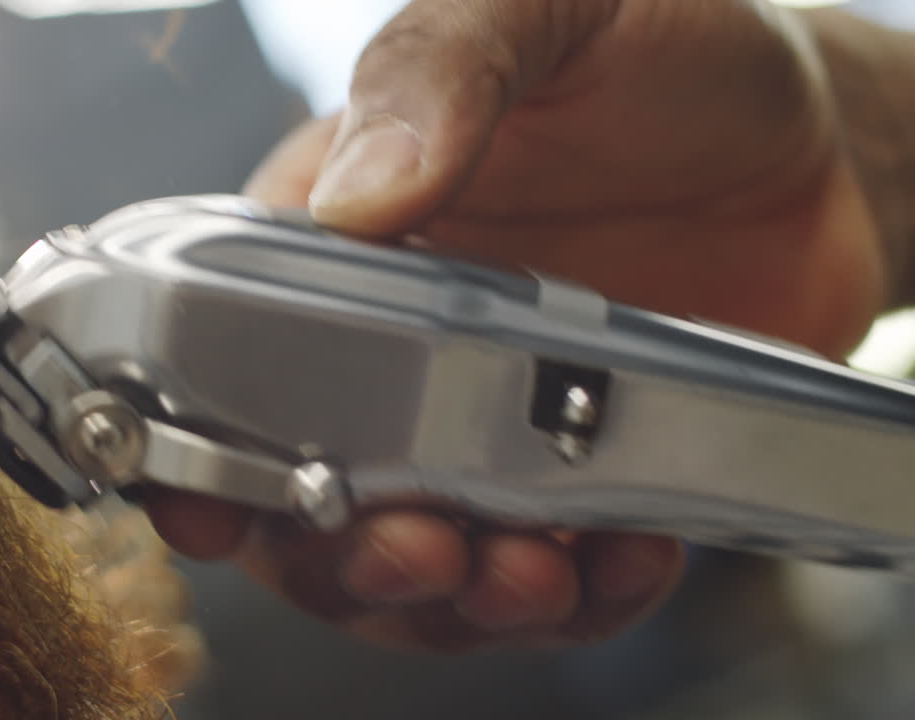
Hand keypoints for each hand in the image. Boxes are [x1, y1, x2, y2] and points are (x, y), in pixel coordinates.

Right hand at [147, 0, 885, 651]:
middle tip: (415, 547)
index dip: (196, 449)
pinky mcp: (568, 475)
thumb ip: (442, 72)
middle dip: (338, 554)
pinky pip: (539, 574)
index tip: (210, 505)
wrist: (811, 139)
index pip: (214, 355)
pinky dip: (568, 601)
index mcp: (334, 239)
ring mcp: (476, 422)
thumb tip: (358, 200)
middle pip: (301, 497)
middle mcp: (385, 347)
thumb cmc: (664, 56)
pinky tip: (614, 562)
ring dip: (449, 600)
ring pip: (412, 560)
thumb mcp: (545, 15)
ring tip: (527, 574)